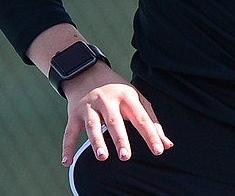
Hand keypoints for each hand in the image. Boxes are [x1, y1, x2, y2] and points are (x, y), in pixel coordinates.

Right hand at [59, 63, 174, 166]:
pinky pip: (70, 131)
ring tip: (102, 156)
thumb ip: (152, 122)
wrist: (87, 72)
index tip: (159, 150)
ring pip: (92, 126)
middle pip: (114, 121)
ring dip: (96, 141)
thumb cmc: (118, 92)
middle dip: (120, 139)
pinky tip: (68, 161)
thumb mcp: (137, 100)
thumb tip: (167, 145)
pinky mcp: (74, 113)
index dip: (151, 135)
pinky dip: (67, 146)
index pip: (141, 118)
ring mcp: (90, 107)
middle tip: (126, 156)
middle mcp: (108, 101)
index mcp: (127, 97)